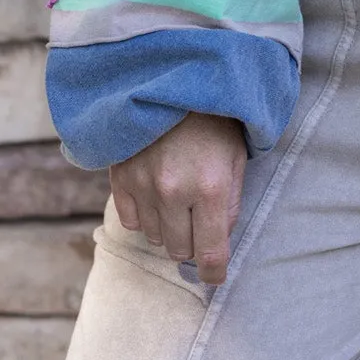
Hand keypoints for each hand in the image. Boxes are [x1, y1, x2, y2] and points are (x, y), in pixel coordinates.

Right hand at [110, 112, 246, 286]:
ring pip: (155, 239)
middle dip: (192, 240)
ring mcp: (144, 185)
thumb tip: (220, 240)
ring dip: (168, 227)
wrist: (171, 81)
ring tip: (177, 195)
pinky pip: (131, 222)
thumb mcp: (237, 156)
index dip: (214, 273)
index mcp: (211, 187)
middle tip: (198, 215)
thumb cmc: (213, 120)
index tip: (214, 277)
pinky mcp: (121, 178)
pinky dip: (145, 216)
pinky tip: (155, 192)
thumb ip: (232, 202)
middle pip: (180, 250)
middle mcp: (175, 192)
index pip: (210, 253)